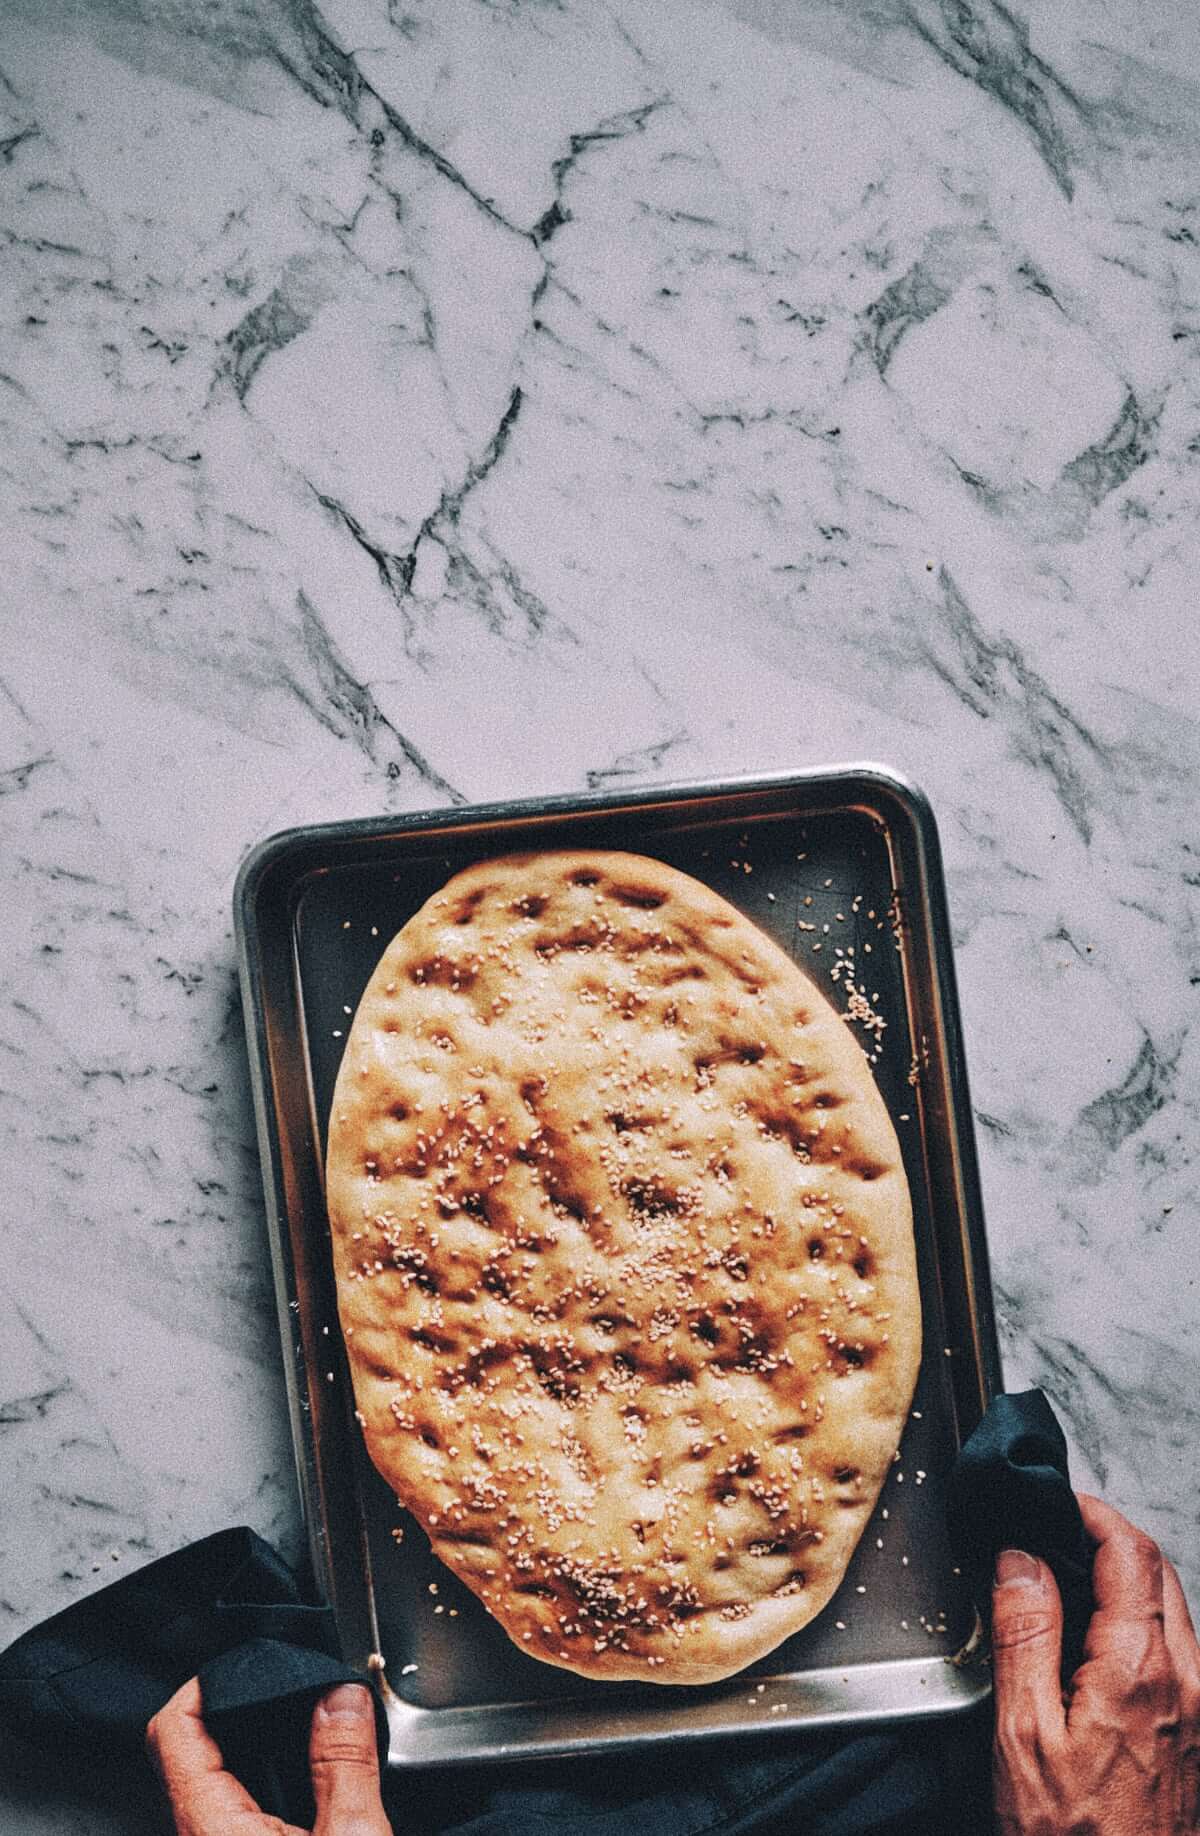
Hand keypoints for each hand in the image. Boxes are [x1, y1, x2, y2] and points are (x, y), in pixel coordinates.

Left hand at [146, 1676, 392, 1835]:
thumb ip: (346, 1763)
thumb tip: (343, 1695)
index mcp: (210, 1828)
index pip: (172, 1730)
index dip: (206, 1682)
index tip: (250, 1662)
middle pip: (187, 1749)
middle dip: (239, 1709)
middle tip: (288, 1687)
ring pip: (209, 1783)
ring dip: (252, 1749)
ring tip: (303, 1725)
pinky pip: (229, 1813)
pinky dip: (261, 1784)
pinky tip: (305, 1782)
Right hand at [991, 1492, 1199, 1832]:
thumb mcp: (1022, 1736)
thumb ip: (1025, 1635)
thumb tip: (1021, 1558)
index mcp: (1142, 1670)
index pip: (1130, 1551)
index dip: (1090, 1513)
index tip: (1053, 1502)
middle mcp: (1190, 1683)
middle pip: (1160, 1573)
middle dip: (1109, 1540)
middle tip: (1053, 1535)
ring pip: (1174, 1612)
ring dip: (1126, 1584)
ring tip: (1066, 1590)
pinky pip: (1178, 1655)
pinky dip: (1138, 1628)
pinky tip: (1094, 1651)